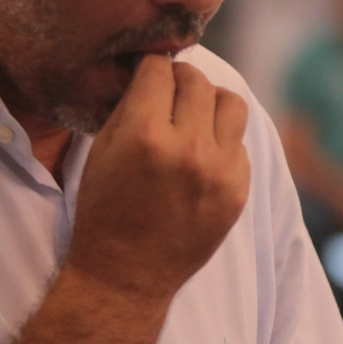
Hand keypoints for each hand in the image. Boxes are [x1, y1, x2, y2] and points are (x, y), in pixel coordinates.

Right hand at [67, 55, 250, 302]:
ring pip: (232, 103)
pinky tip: (201, 156)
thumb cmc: (104, 212)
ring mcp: (220, 171)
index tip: (148, 74)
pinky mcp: (238, 191)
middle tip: (168, 93)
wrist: (127, 275)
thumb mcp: (103, 152)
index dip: (150, 68)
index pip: (160, 70)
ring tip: (193, 117)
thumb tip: (153, 71)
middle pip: (198, 81)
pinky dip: (222, 141)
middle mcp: (188, 148)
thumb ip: (130, 106)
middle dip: (180, 80)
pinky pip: (240, 144)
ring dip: (211, 102)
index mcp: (144, 135)